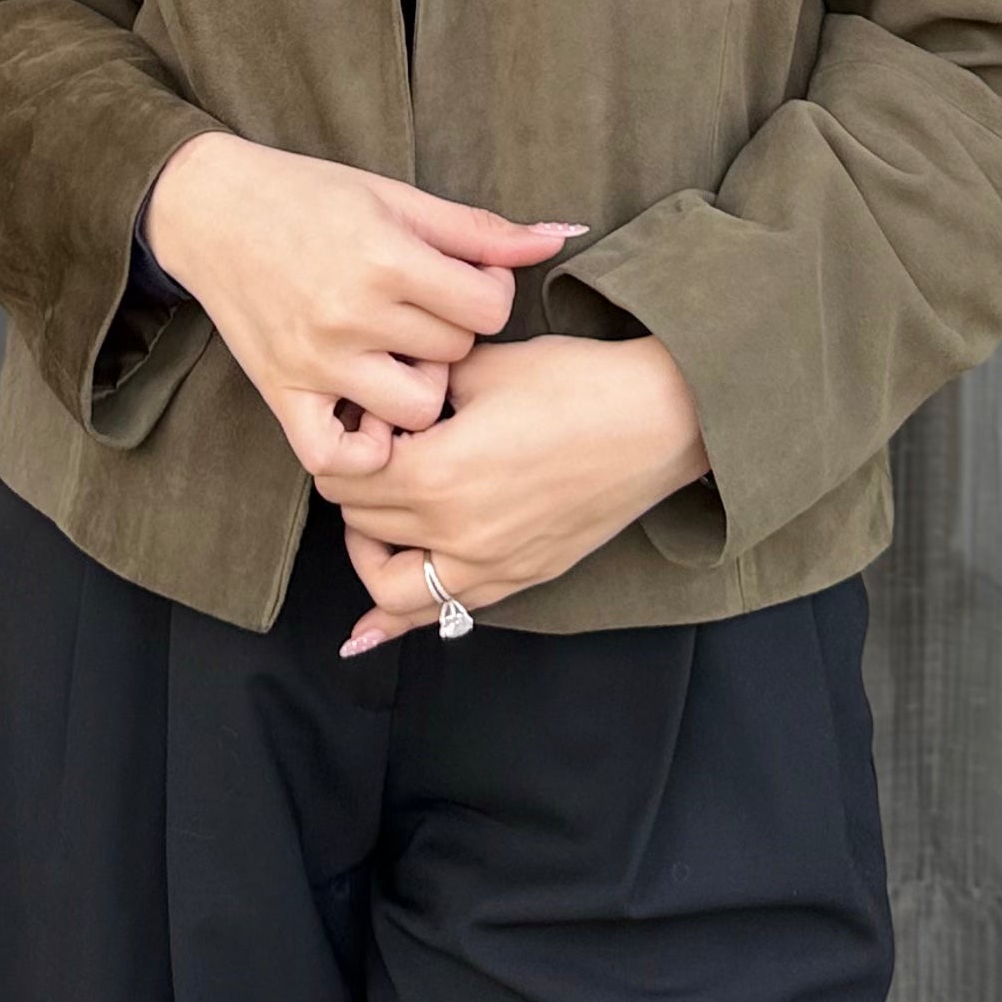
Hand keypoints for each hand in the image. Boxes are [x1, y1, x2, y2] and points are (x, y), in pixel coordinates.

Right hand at [141, 130, 584, 484]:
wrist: (211, 209)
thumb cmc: (308, 194)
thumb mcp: (396, 196)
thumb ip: (480, 228)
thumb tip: (561, 236)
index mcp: (385, 257)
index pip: (487, 308)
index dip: (488, 293)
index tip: (464, 279)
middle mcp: (351, 314)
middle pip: (454, 355)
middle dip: (450, 332)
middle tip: (423, 308)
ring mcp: (316, 360)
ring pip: (415, 409)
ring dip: (418, 387)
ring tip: (399, 356)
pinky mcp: (282, 393)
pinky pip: (335, 457)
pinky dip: (362, 451)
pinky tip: (369, 418)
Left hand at [317, 331, 708, 648]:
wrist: (656, 420)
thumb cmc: (574, 384)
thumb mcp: (482, 368)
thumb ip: (422, 387)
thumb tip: (385, 398)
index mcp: (436, 475)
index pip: (345, 476)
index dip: (345, 443)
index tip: (366, 418)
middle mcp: (455, 534)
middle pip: (360, 524)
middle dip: (352, 487)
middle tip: (372, 451)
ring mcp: (489, 566)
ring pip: (391, 590)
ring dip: (369, 555)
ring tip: (375, 521)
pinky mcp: (519, 578)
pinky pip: (443, 614)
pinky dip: (397, 622)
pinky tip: (364, 632)